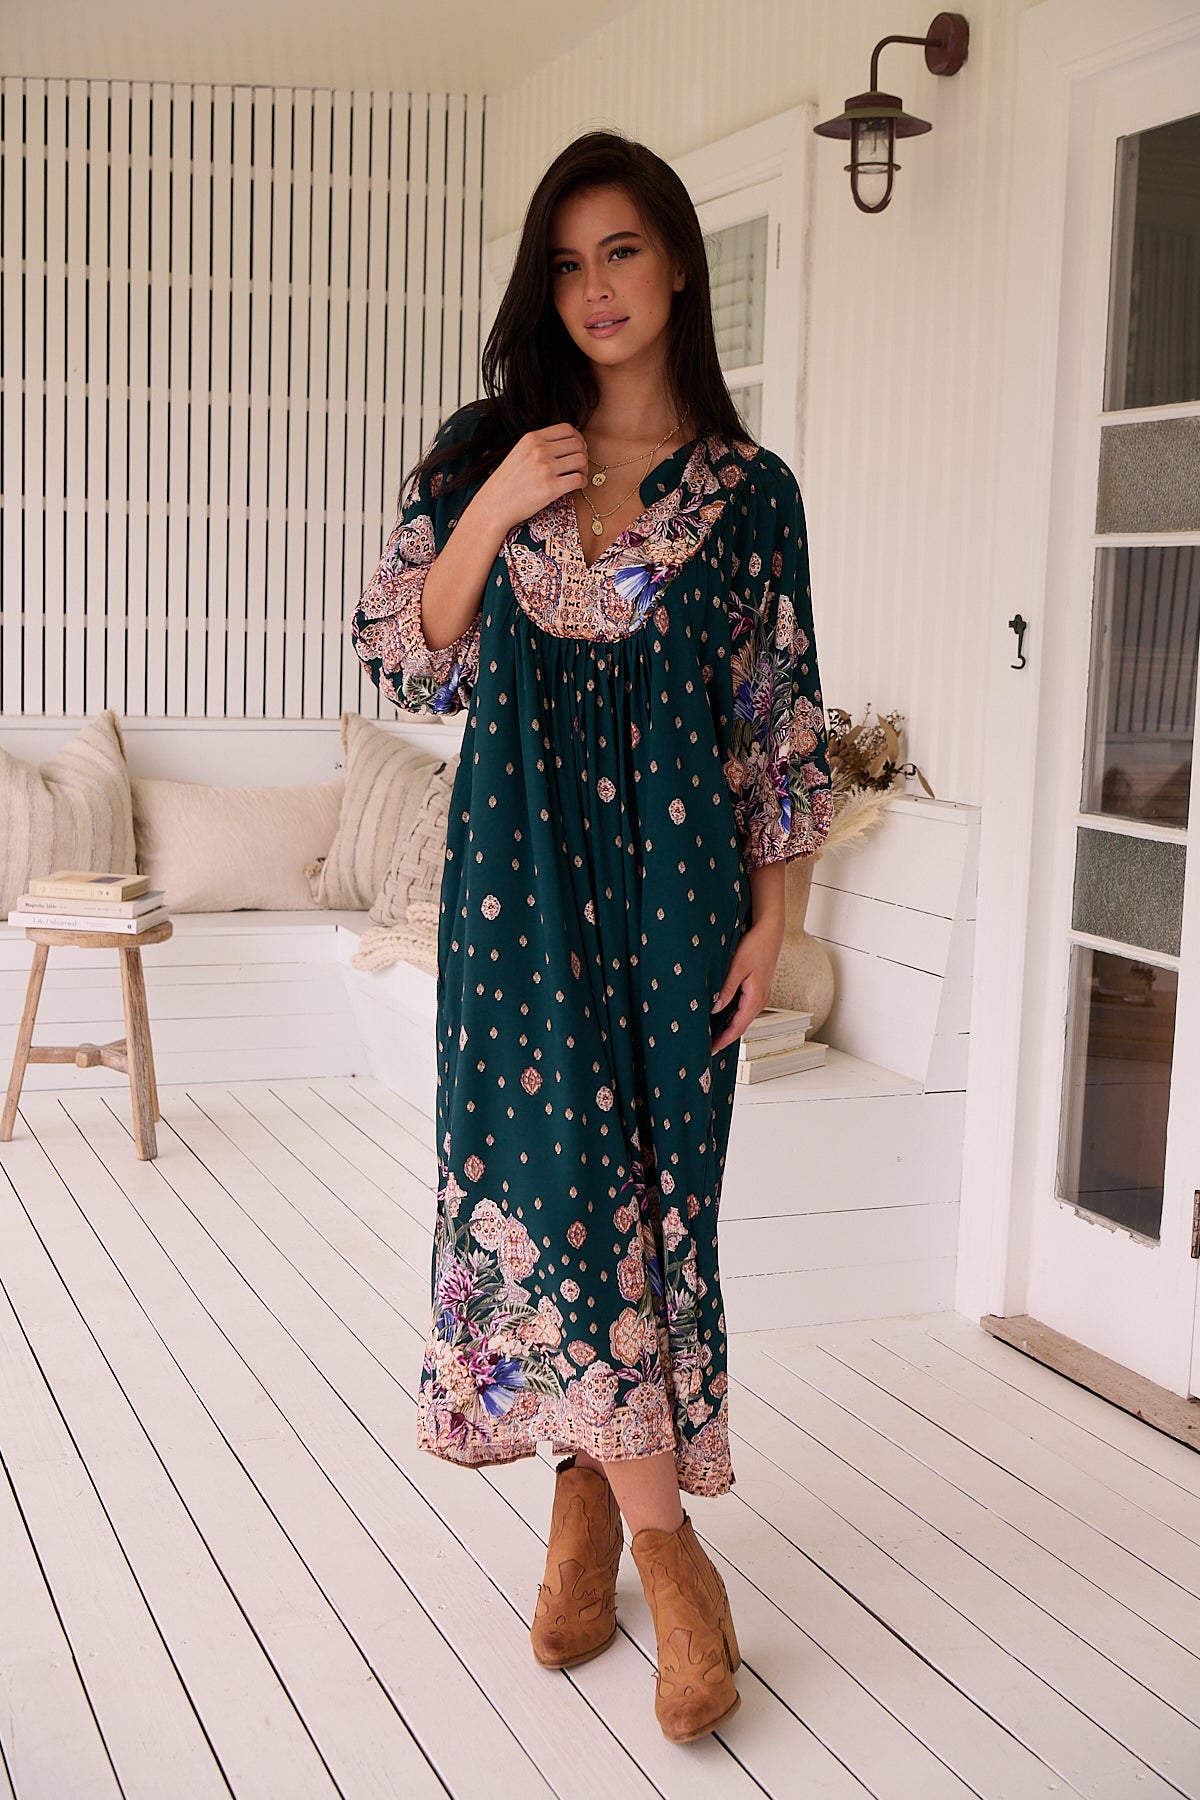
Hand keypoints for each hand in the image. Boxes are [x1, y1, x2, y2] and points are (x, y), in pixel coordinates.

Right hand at [476, 424, 587, 534]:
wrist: (494, 505)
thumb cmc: (507, 482)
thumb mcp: (519, 453)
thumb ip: (539, 445)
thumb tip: (567, 443)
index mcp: (532, 438)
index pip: (567, 429)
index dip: (578, 438)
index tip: (577, 448)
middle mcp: (539, 450)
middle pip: (578, 444)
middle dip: (583, 454)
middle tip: (579, 465)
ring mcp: (545, 469)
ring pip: (581, 460)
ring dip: (584, 469)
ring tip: (578, 475)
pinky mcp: (550, 488)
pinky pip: (579, 479)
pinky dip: (582, 483)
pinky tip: (576, 486)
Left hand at [710, 917, 783, 1055]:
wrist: (770, 931)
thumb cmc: (757, 945)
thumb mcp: (737, 967)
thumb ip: (726, 989)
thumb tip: (715, 1008)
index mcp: (756, 998)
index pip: (738, 1028)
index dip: (723, 1041)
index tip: (710, 1050)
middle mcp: (760, 1000)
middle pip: (739, 1026)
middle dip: (723, 1037)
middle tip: (705, 1045)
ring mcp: (759, 995)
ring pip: (740, 1017)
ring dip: (726, 1027)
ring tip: (709, 1033)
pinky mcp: (756, 989)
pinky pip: (742, 1008)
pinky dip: (731, 1015)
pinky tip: (719, 1014)